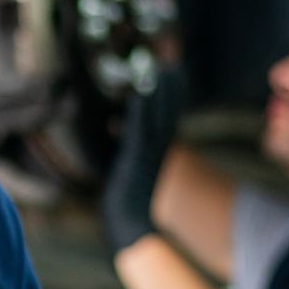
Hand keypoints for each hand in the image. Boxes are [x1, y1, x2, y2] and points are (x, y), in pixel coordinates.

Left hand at [101, 67, 187, 253]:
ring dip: (162, 93)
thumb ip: (125, 149)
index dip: (173, 96)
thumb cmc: (125, 198)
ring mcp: (149, 153)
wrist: (128, 223)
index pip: (168, 118)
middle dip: (173, 89)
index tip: (174, 73)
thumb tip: (114, 130)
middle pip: (170, 113)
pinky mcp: (136, 158)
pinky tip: (141, 92)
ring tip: (163, 68)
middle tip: (174, 65)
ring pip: (159, 118)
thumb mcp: (126, 168)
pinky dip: (142, 110)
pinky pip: (141, 129)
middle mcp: (157, 149)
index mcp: (156, 150)